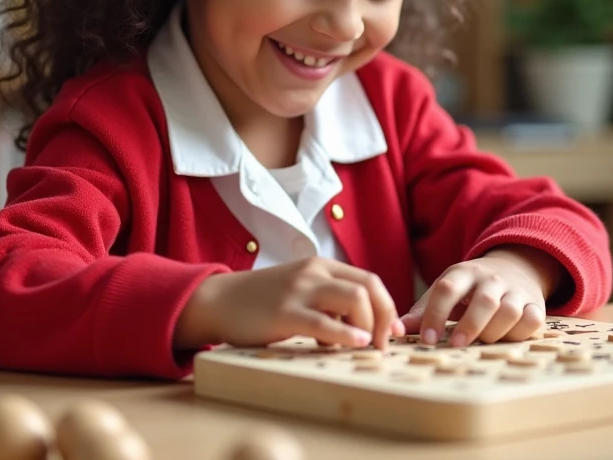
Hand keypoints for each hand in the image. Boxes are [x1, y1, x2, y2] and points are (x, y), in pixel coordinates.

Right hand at [177, 257, 403, 350]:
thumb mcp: (300, 292)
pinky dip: (347, 335)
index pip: (370, 281)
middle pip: (369, 288)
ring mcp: (300, 291)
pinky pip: (324, 323)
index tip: (393, 331)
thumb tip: (361, 329)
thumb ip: (328, 303)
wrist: (219, 301)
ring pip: (354, 300)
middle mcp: (314, 273)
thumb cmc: (262, 302)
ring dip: (369, 326)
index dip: (388, 306)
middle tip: (383, 343)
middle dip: (385, 317)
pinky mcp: (285, 313)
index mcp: (321, 266)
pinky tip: (356, 344)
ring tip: (365, 346)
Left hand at [400, 246, 563, 346]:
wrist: (515, 267)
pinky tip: (506, 339)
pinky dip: (520, 333)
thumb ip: (423, 312)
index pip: (447, 289)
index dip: (435, 314)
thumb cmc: (470, 288)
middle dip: (469, 326)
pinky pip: (532, 320)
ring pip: (508, 311)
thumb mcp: (446, 290)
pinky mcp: (535, 304)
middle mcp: (491, 280)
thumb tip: (395, 331)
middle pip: (483, 301)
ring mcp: (515, 291)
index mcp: (463, 273)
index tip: (427, 339)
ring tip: (481, 343)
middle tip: (456, 345)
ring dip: (493, 331)